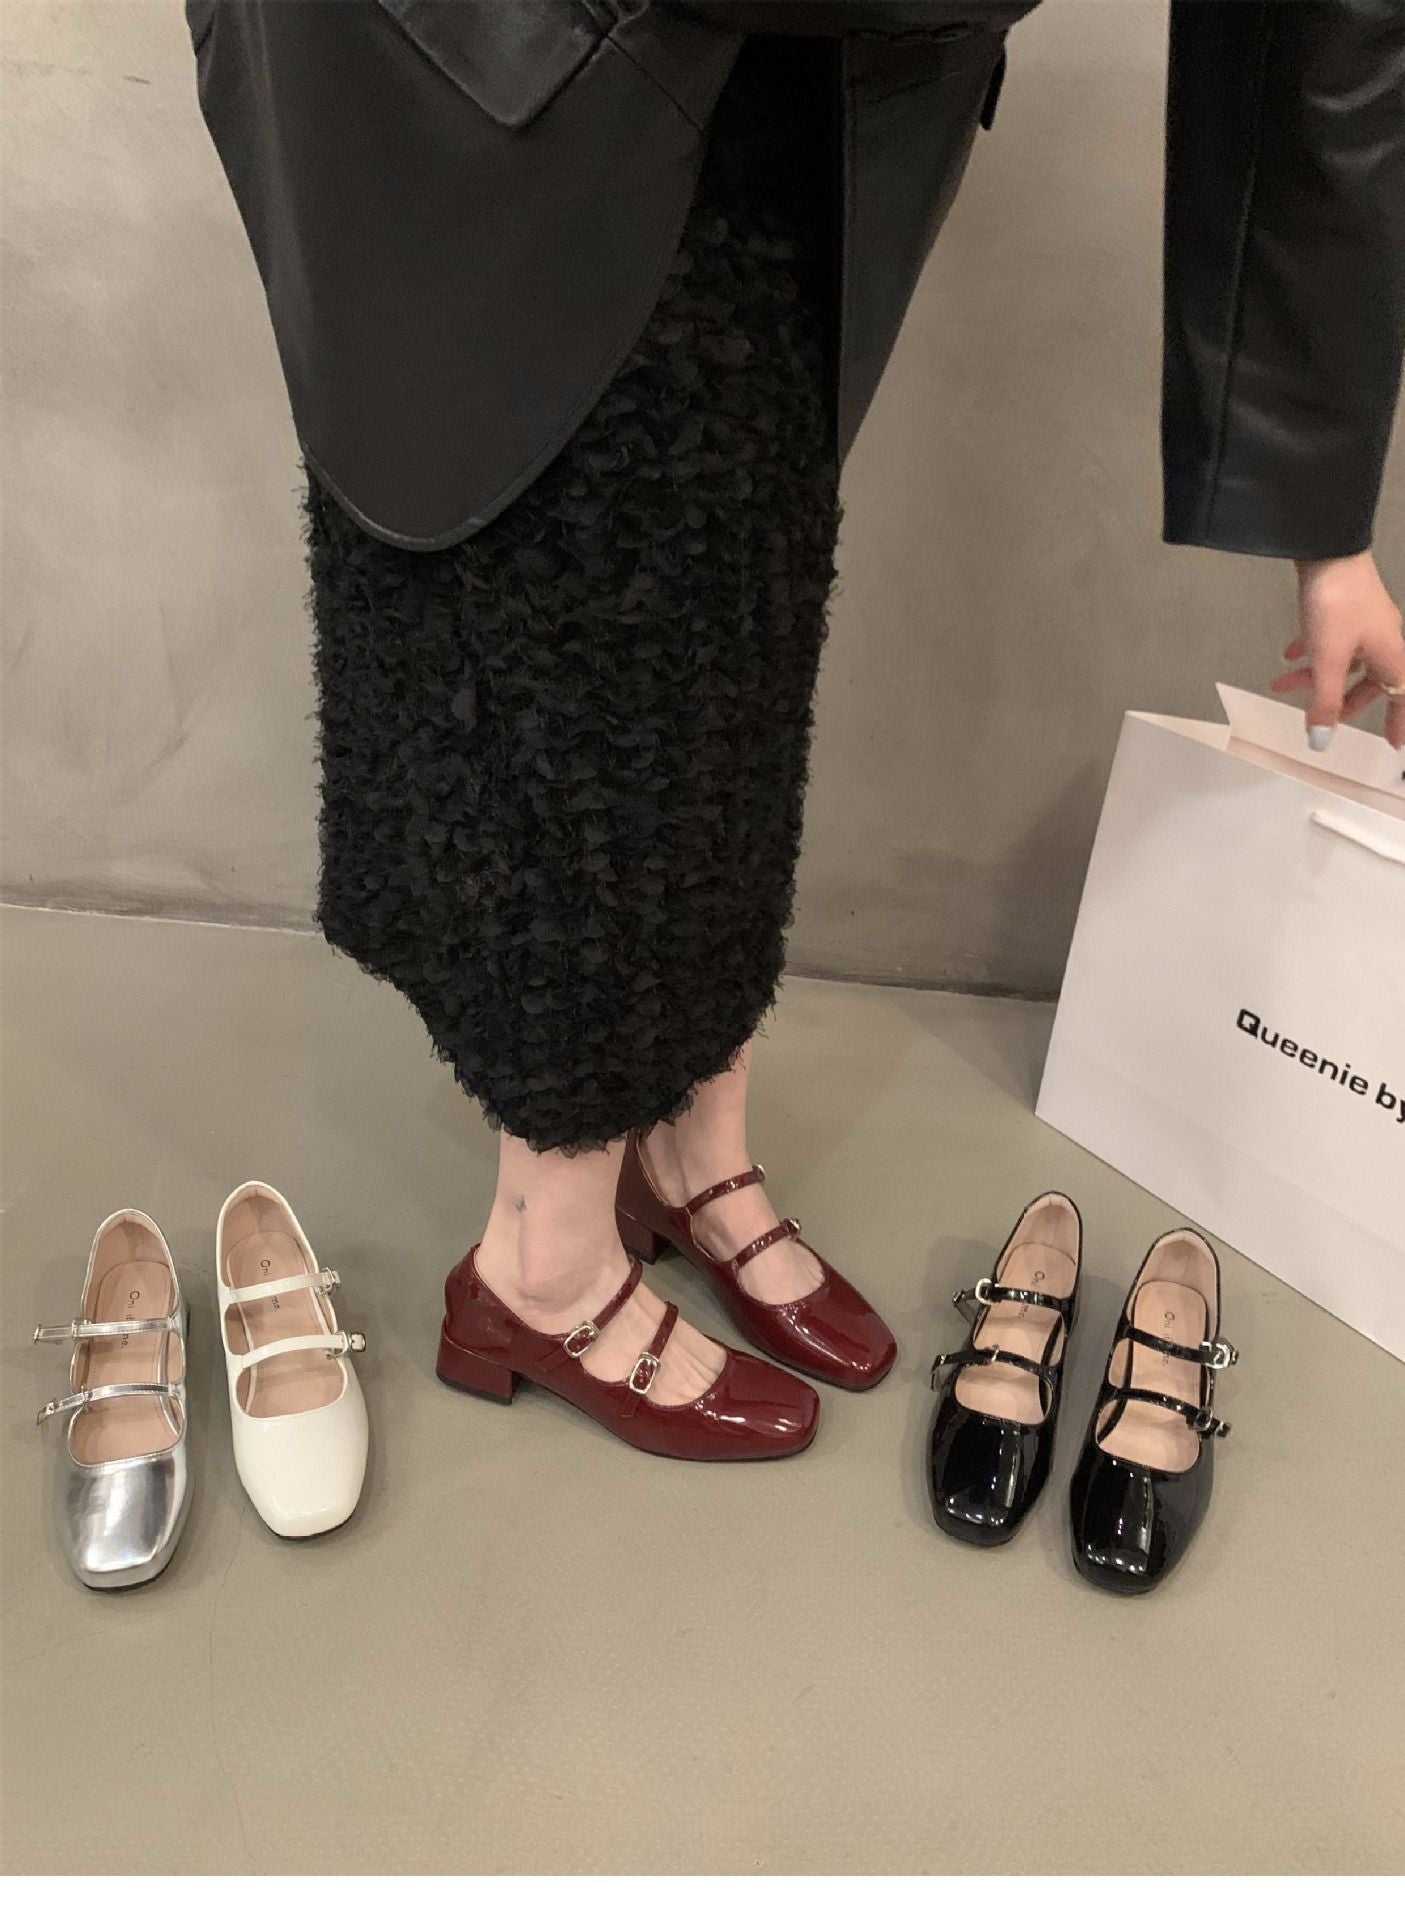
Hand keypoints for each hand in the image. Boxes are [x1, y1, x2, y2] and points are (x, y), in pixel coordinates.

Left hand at [1271, 551, 1404, 750]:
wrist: (1328, 552)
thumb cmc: (1338, 602)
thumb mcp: (1328, 662)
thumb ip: (1325, 703)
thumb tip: (1322, 739)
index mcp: (1393, 658)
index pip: (1403, 699)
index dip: (1399, 723)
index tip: (1395, 743)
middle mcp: (1386, 641)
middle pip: (1369, 684)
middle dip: (1340, 703)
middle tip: (1321, 720)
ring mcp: (1367, 624)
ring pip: (1346, 663)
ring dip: (1316, 676)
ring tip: (1282, 683)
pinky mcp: (1348, 610)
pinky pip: (1334, 641)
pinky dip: (1314, 652)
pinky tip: (1291, 654)